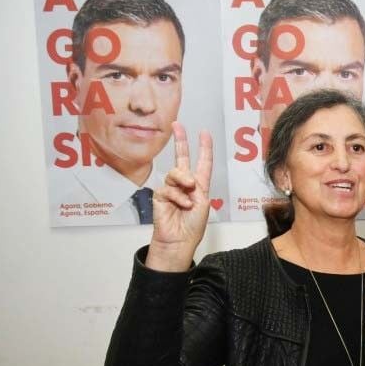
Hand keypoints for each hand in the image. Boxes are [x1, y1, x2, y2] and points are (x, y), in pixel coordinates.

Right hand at [145, 123, 212, 271]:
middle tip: (177, 125)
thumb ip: (196, 187)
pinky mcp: (160, 196)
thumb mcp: (203, 204)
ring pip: (175, 173)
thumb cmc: (193, 226)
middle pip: (182, 158)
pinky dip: (178, 197)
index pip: (202, 163)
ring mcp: (171, 188)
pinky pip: (168, 188)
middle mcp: (185, 184)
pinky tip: (182, 206)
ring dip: (184, 182)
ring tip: (189, 196)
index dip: (204, 148)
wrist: (179, 241)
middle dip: (180, 141)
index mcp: (199, 185)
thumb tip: (185, 178)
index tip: (204, 133)